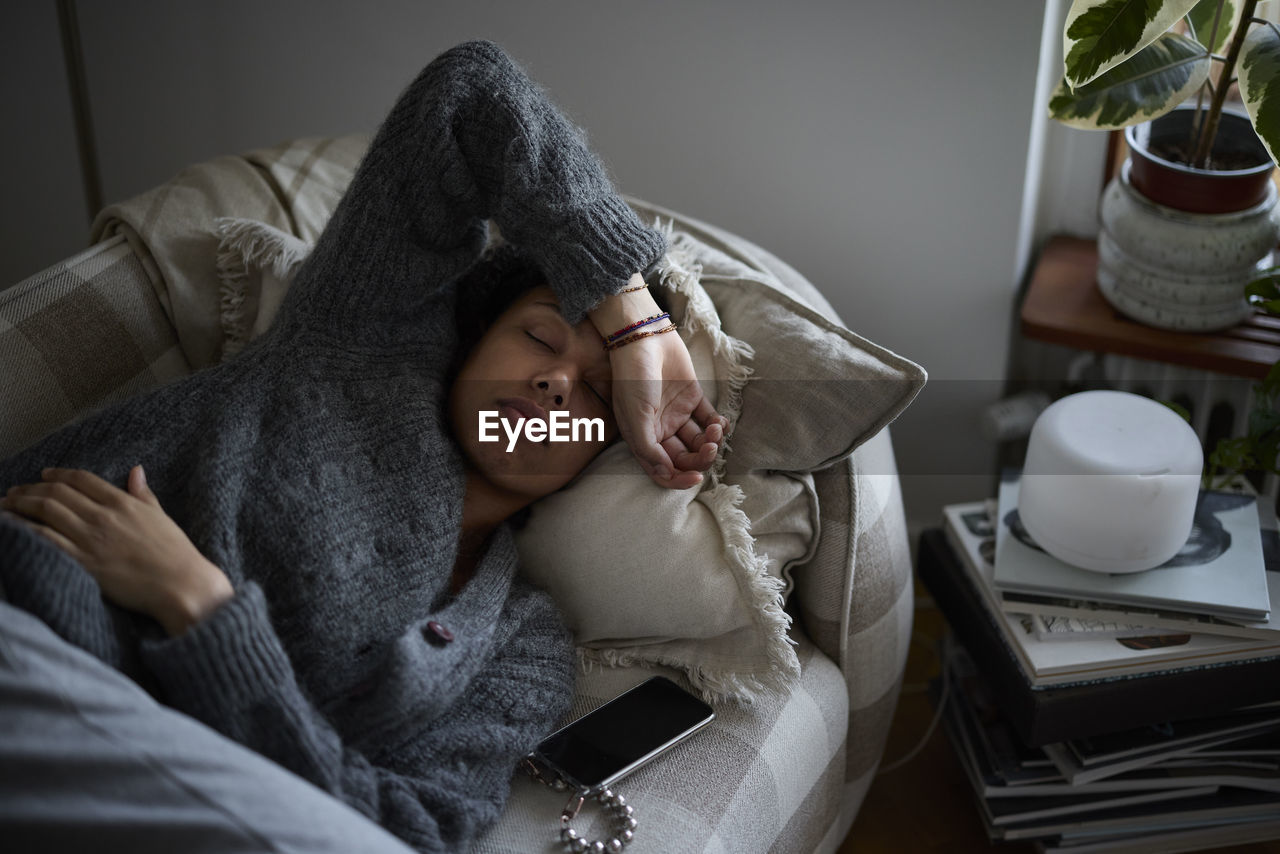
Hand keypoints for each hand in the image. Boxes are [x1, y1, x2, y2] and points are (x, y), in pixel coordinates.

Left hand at [2, 466, 232, 635]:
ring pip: (45, 511)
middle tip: (14, 491)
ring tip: (6, 505)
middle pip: (57, 493)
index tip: (44, 474)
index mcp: (122, 502)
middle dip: (30, 489)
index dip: (58, 474)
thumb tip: (136, 470)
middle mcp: (102, 516)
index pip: (81, 479)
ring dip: (20, 505)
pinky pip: (45, 540)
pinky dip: (23, 530)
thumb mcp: (160, 516)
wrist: (180, 584)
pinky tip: (11, 526)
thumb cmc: (175, 552)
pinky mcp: (82, 562)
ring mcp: (91, 538)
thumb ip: (143, 493)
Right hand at [590, 275, 728, 488]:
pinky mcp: (692, 398)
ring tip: (716, 431)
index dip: (679, 479)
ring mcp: (677, 414)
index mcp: (643, 439)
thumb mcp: (636, 418)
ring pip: (699, 441)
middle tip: (710, 448)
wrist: (644, 338)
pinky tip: (721, 423)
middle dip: (700, 458)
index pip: (663, 470)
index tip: (696, 478)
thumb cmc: (633, 378)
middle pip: (685, 457)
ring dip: (711, 442)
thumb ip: (649, 449)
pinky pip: (708, 419)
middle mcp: (660, 430)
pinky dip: (718, 425)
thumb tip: (665, 474)